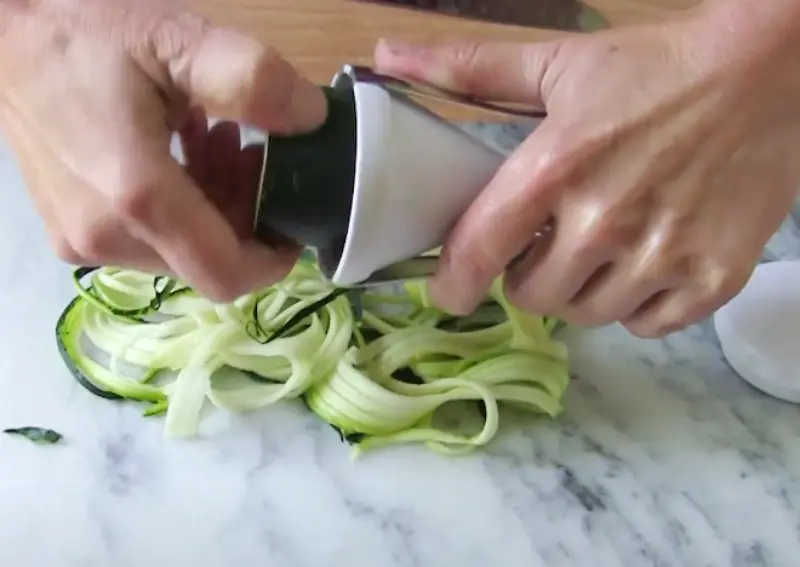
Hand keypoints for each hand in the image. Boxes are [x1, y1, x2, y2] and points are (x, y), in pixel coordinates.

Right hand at [0, 0, 326, 301]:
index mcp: (136, 197)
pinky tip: (180, 152)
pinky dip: (179, 209)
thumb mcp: (176, 40)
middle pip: (207, 261)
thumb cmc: (85, 37)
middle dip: (243, 216)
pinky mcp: (72, 234)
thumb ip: (251, 80)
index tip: (292, 222)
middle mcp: (105, 236)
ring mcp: (82, 241)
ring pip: (180, 252)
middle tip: (246, 149)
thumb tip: (313, 120)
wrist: (0, 41)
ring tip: (213, 138)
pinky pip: (147, 241)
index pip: (225, 273)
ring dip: (213, 207)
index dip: (273, 262)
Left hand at [375, 1, 799, 336]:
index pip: (479, 249)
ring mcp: (662, 255)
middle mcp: (604, 221)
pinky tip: (642, 265)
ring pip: (587, 315)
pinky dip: (636, 306)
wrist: (766, 71)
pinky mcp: (712, 277)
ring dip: (581, 291)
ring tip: (598, 250)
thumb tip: (388, 56)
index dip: (453, 282)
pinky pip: (647, 326)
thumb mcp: (556, 64)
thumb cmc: (654, 69)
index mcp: (556, 167)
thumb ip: (469, 69)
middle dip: (529, 275)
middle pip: (533, 297)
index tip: (449, 291)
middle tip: (548, 243)